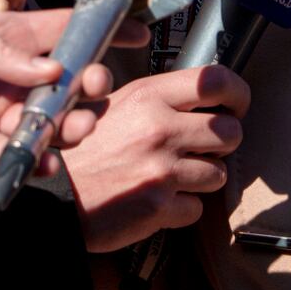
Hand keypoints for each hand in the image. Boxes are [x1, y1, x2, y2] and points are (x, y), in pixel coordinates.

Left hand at [0, 3, 149, 168]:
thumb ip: (4, 53)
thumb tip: (50, 73)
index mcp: (7, 36)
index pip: (65, 32)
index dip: (102, 33)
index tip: (137, 34)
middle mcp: (5, 74)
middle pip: (63, 87)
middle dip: (86, 92)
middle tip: (92, 96)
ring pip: (42, 124)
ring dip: (63, 129)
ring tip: (70, 130)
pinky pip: (7, 156)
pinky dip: (27, 161)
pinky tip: (42, 162)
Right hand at [61, 66, 249, 252]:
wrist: (52, 195)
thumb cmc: (82, 150)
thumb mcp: (113, 105)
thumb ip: (158, 99)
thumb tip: (203, 94)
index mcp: (148, 97)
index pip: (216, 81)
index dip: (238, 94)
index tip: (236, 106)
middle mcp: (159, 129)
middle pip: (230, 131)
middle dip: (222, 144)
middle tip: (202, 149)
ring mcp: (161, 170)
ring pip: (218, 173)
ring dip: (201, 178)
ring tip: (172, 176)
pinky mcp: (159, 207)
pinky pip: (197, 208)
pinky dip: (182, 208)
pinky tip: (159, 201)